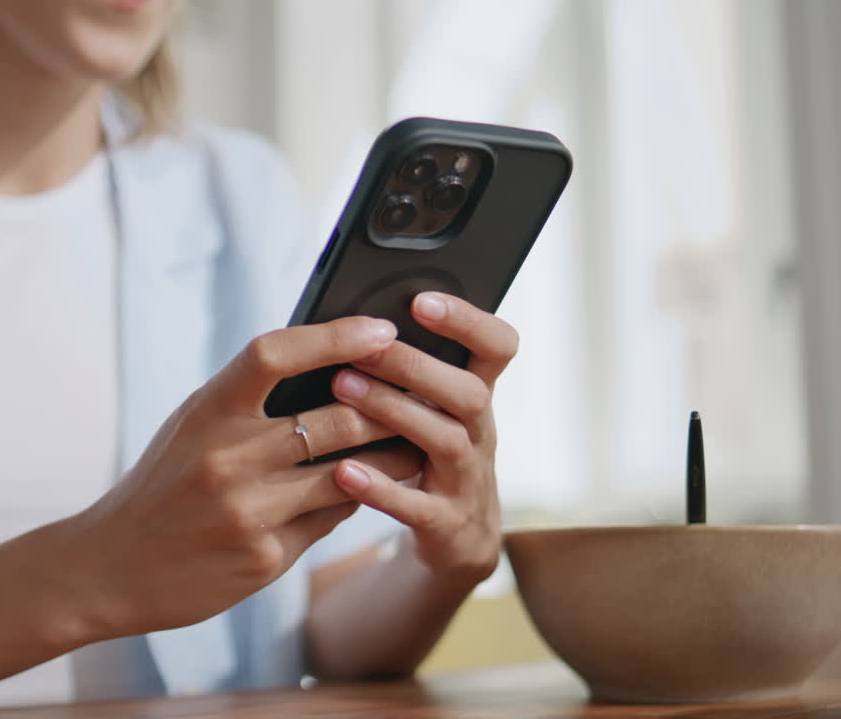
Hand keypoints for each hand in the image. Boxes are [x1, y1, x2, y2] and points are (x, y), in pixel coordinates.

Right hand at [65, 316, 423, 637]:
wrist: (110, 568)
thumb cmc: (162, 485)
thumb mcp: (191, 428)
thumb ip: (247, 400)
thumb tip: (330, 368)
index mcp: (206, 412)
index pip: (274, 354)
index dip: (334, 336)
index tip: (381, 329)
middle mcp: (227, 458)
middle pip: (336, 418)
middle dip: (389, 404)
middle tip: (425, 390)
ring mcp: (248, 512)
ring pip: (351, 474)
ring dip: (393, 455)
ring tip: (422, 437)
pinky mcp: (265, 557)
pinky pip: (332, 518)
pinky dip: (359, 497)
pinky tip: (376, 486)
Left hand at [327, 292, 516, 583]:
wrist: (459, 541)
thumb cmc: (427, 457)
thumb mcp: (430, 410)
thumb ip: (406, 371)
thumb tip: (348, 319)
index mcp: (474, 397)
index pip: (497, 347)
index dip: (469, 320)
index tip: (421, 300)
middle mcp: (479, 433)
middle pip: (467, 392)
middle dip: (414, 364)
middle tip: (362, 345)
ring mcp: (467, 481)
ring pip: (444, 440)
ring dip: (393, 410)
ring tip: (342, 387)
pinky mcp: (446, 525)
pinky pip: (417, 507)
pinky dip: (381, 487)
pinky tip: (343, 470)